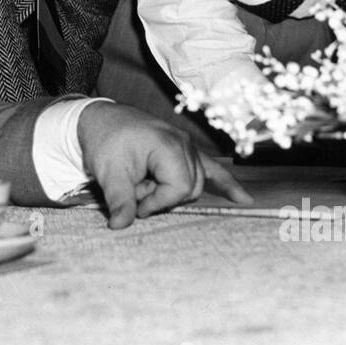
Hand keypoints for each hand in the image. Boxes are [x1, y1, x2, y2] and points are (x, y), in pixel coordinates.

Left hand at [76, 102, 239, 226]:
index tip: (136, 203)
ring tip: (145, 184)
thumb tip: (120, 225)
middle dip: (164, 198)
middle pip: (191, 188)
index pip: (179, 188)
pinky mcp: (186, 150)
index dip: (158, 203)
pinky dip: (226, 184)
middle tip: (136, 192)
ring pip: (195, 184)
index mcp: (168, 145)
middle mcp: (184, 144)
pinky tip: (244, 200)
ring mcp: (188, 146)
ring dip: (172, 192)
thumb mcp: (108, 172)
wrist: (101, 119)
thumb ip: (120, 200)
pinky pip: (212, 169)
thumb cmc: (105, 140)